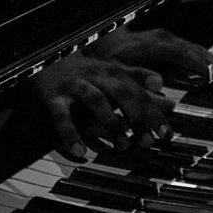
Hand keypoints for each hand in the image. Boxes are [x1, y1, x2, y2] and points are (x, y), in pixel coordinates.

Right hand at [30, 52, 174, 158]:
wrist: (45, 60)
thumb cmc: (86, 72)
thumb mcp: (113, 72)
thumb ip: (138, 80)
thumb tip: (165, 89)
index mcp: (114, 72)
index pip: (139, 92)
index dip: (154, 113)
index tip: (167, 135)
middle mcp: (97, 76)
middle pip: (122, 92)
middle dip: (138, 117)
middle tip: (148, 142)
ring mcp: (75, 85)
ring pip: (96, 100)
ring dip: (111, 122)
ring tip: (123, 146)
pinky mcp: (53, 97)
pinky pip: (61, 115)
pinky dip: (70, 133)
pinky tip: (80, 152)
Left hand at [85, 25, 212, 87]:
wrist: (85, 46)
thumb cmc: (97, 62)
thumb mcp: (113, 71)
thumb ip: (136, 78)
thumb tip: (161, 85)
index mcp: (151, 43)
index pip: (186, 53)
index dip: (206, 66)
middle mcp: (160, 38)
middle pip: (195, 50)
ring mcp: (161, 41)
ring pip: (193, 50)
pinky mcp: (160, 47)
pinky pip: (187, 53)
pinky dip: (203, 63)